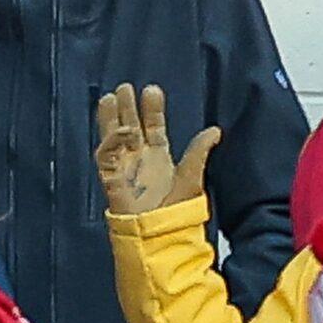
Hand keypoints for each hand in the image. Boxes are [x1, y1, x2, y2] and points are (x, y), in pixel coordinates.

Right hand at [94, 84, 218, 215]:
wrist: (160, 234)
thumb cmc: (176, 210)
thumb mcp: (192, 177)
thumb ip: (199, 152)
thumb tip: (216, 130)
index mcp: (159, 157)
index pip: (153, 127)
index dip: (152, 109)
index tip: (152, 90)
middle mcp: (140, 160)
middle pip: (130, 128)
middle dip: (127, 108)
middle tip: (125, 88)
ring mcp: (125, 169)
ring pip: (113, 138)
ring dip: (110, 119)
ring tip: (110, 97)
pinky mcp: (112, 180)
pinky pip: (106, 158)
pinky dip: (111, 143)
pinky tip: (121, 129)